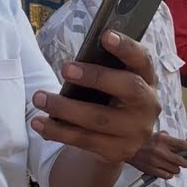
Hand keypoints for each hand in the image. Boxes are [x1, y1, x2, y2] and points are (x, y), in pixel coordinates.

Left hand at [31, 31, 160, 163]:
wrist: (117, 141)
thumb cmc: (110, 99)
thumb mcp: (114, 82)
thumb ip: (103, 70)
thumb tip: (73, 65)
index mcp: (147, 79)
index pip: (143, 59)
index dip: (127, 47)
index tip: (105, 35)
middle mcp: (148, 105)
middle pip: (128, 87)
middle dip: (96, 76)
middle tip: (65, 68)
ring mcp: (135, 131)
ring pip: (98, 118)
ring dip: (64, 108)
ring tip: (39, 97)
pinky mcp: (118, 152)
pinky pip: (84, 140)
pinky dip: (58, 131)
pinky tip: (39, 123)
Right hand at [128, 131, 186, 178]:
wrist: (127, 148)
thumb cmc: (143, 140)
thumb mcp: (156, 134)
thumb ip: (169, 139)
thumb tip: (182, 145)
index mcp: (163, 139)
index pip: (183, 145)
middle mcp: (161, 151)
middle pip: (182, 161)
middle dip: (185, 162)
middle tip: (184, 161)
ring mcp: (156, 161)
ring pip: (176, 170)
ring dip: (176, 168)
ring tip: (171, 164)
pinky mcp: (152, 170)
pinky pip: (167, 176)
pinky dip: (168, 174)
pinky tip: (165, 169)